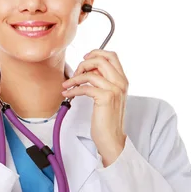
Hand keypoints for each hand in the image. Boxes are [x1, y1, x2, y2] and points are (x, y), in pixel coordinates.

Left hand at [62, 49, 127, 165]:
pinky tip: (68, 94)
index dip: (96, 53)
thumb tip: (88, 70)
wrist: (112, 138)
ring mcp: (114, 89)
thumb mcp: (108, 96)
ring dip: (75, 78)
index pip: (112, 56)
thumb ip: (103, 81)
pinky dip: (73, 89)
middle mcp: (121, 82)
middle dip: (84, 63)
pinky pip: (85, 87)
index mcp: (123, 80)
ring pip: (91, 73)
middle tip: (75, 73)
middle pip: (101, 59)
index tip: (84, 59)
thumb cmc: (108, 120)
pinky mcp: (105, 98)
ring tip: (67, 85)